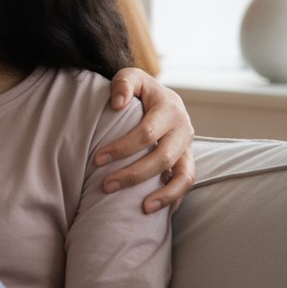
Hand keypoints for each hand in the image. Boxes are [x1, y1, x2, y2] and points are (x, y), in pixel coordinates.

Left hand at [95, 68, 195, 213]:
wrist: (160, 97)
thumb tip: (118, 104)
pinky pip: (187, 183)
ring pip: (184, 176)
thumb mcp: (131, 77)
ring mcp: (189, 147)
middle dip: (134, 174)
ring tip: (143, 209)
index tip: (97, 159)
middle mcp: (184, 129)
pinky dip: (175, 198)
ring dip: (164, 194)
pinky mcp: (187, 160)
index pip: (147, 133)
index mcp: (170, 108)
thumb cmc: (139, 90)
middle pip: (163, 157)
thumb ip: (123, 84)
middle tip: (106, 185)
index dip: (122, 148)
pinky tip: (157, 211)